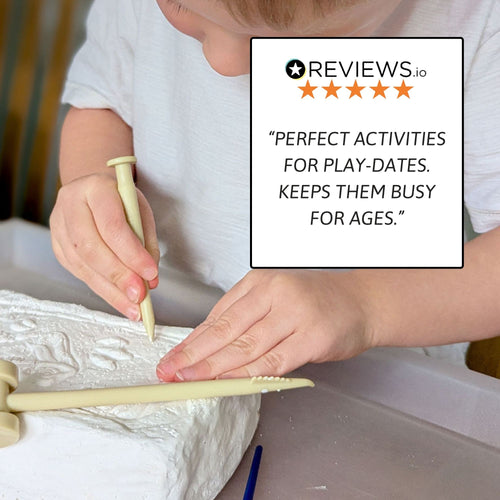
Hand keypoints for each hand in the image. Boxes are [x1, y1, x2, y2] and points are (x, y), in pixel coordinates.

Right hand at [50, 172, 158, 319]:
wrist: (94, 190)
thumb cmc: (121, 200)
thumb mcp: (141, 211)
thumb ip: (147, 243)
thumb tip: (150, 280)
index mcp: (96, 188)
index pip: (112, 226)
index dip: (132, 254)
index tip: (150, 274)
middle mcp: (71, 204)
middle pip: (91, 248)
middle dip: (118, 276)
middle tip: (140, 296)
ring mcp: (58, 226)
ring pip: (82, 265)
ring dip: (110, 290)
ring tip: (133, 306)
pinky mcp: (57, 245)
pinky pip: (78, 272)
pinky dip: (101, 288)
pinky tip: (118, 299)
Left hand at [156, 269, 372, 380]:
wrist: (360, 301)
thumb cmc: (315, 300)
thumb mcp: (276, 296)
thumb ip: (245, 318)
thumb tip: (208, 344)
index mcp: (260, 281)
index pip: (218, 314)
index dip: (193, 339)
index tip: (174, 356)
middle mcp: (274, 293)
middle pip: (226, 329)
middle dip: (193, 354)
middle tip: (169, 371)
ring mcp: (294, 314)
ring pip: (244, 347)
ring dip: (213, 367)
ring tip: (189, 380)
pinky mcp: (311, 337)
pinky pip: (272, 361)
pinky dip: (246, 375)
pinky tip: (227, 383)